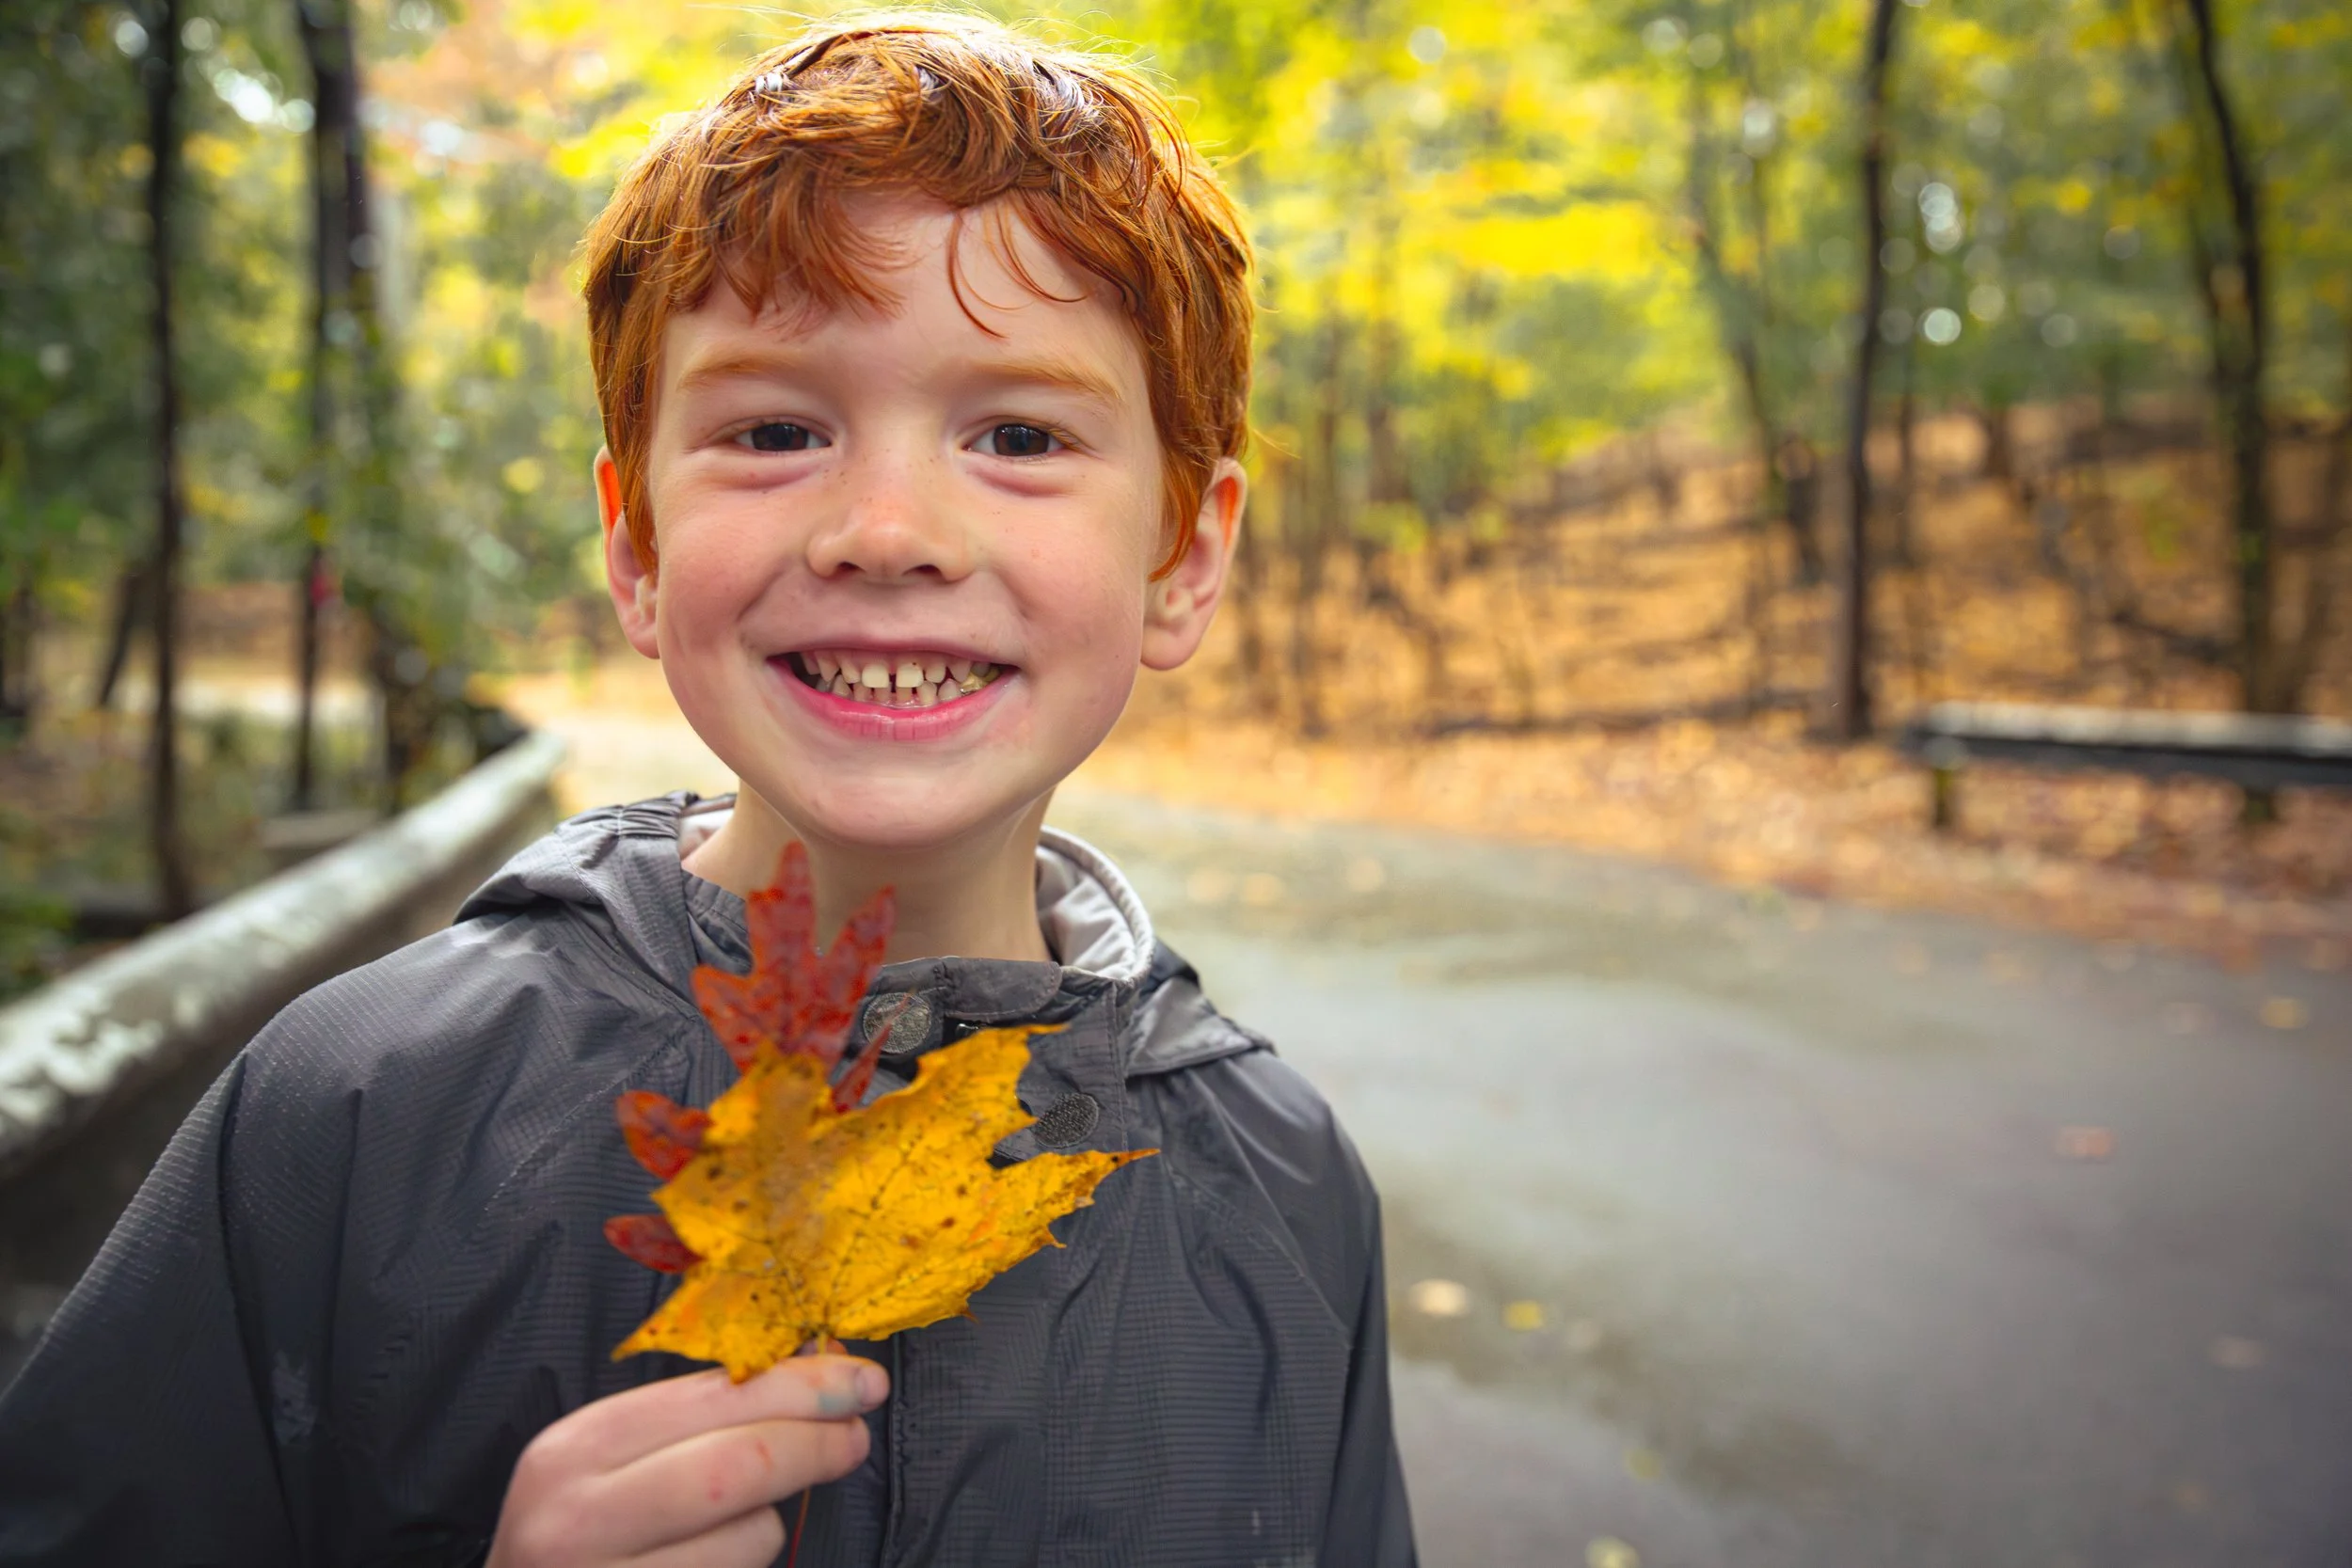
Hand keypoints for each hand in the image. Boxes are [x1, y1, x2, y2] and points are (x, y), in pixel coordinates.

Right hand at [486, 1355, 887, 1567]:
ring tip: (739, 1524)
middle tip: (856, 1437)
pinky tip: (712, 1562)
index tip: (861, 1381)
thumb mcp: (606, 1460)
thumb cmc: (577, 1529)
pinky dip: (743, 1565)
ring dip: (769, 1524)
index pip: (714, 1401)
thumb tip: (810, 1377)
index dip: (800, 1387)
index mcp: (578, 1447)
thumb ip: (693, 1418)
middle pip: (737, 1467)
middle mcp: (579, 1518)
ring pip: (749, 1538)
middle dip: (815, 1445)